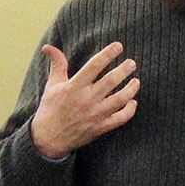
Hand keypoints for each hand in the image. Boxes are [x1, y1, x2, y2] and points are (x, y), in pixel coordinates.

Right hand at [30, 42, 138, 157]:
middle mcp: (86, 99)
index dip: (108, 53)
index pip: (94, 65)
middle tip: (132, 63)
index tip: (118, 46)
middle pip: (111, 80)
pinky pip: (120, 118)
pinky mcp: (100, 127)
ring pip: (120, 99)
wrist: (48, 139)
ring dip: (131, 89)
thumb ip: (57, 64)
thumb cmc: (50, 108)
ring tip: (136, 81)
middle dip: (124, 69)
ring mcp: (95, 115)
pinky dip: (130, 110)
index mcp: (74, 87)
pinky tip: (133, 101)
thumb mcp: (52, 85)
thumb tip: (48, 47)